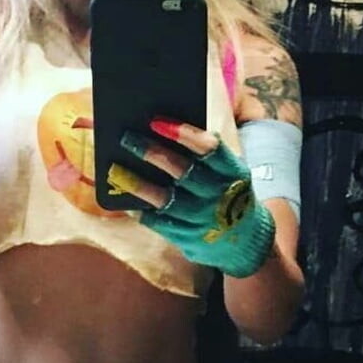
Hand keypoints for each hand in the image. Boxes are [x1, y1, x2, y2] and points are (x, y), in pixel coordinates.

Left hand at [108, 116, 275, 277]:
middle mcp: (220, 195)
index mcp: (233, 172)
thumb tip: (158, 130)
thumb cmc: (226, 193)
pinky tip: (123, 198)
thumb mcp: (228, 173)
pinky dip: (141, 210)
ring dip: (138, 183)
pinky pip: (160, 223)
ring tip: (115, 169)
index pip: (209, 148)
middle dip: (152, 152)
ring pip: (166, 199)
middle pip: (182, 170)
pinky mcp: (189, 239)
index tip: (156, 121)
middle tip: (126, 137)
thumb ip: (202, 155)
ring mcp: (204, 220)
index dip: (183, 134)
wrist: (246, 242)